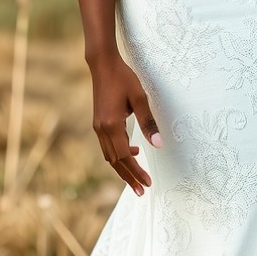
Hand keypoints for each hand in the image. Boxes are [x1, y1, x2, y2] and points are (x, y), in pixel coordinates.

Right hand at [89, 52, 161, 196]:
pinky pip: (107, 146)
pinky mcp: (98, 123)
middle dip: (128, 177)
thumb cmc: (123, 78)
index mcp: (111, 125)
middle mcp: (101, 129)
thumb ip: (148, 122)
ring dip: (122, 169)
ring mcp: (98, 127)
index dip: (136, 172)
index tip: (148, 183)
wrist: (102, 65)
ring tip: (137, 179)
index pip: (125, 157)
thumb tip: (158, 144)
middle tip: (142, 191)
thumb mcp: (139, 98)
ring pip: (109, 156)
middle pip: (115, 161)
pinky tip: (133, 152)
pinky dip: (118, 154)